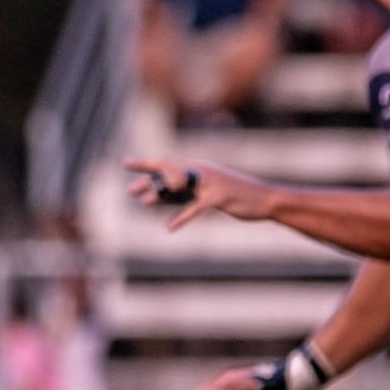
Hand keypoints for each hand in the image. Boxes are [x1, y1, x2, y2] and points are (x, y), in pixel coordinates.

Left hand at [124, 157, 276, 229]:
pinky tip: (169, 227)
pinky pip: (196, 207)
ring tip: (144, 202)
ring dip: (162, 195)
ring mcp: (211, 183)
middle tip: (129, 190)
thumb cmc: (234, 196)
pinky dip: (182, 217)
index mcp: (197, 170)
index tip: (125, 162)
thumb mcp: (205, 194)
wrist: (265, 199)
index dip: (145, 163)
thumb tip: (157, 197)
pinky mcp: (219, 197)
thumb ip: (183, 194)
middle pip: (169, 173)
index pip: (166, 164)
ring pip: (182, 187)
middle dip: (149, 181)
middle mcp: (201, 172)